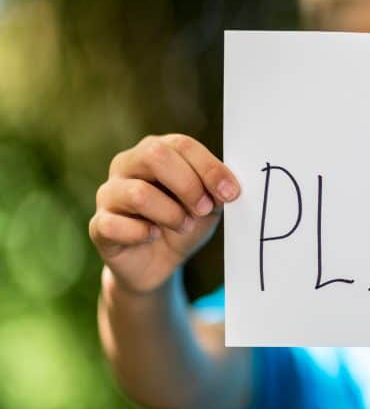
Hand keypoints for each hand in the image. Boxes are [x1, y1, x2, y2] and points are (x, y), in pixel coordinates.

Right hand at [89, 134, 239, 292]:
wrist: (159, 263)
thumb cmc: (184, 224)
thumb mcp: (208, 206)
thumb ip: (216, 191)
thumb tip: (227, 186)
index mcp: (156, 151)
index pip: (181, 144)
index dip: (209, 168)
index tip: (231, 193)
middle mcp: (127, 165)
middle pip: (155, 155)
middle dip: (188, 185)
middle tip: (204, 209)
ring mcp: (109, 193)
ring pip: (138, 193)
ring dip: (171, 214)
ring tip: (183, 226)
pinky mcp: (99, 224)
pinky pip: (115, 225)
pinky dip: (142, 233)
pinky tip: (152, 236)